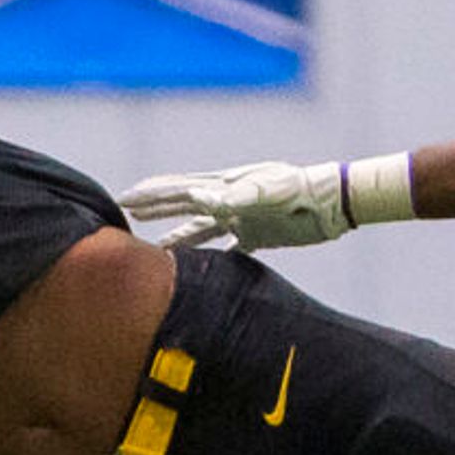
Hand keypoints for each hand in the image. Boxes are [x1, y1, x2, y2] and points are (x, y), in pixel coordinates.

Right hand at [118, 159, 387, 250]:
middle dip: (155, 208)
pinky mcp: (259, 236)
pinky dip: (211, 259)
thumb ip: (234, 196)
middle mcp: (230, 200)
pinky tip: (201, 269)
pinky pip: (228, 250)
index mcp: (226, 186)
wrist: (331, 203)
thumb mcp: (267, 192)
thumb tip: (199, 198)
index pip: (179, 190)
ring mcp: (243, 218)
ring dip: (178, 236)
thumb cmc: (301, 191)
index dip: (151, 194)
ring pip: (201, 229)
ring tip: (155, 247)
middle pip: (184, 205)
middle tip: (126, 211)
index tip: (124, 198)